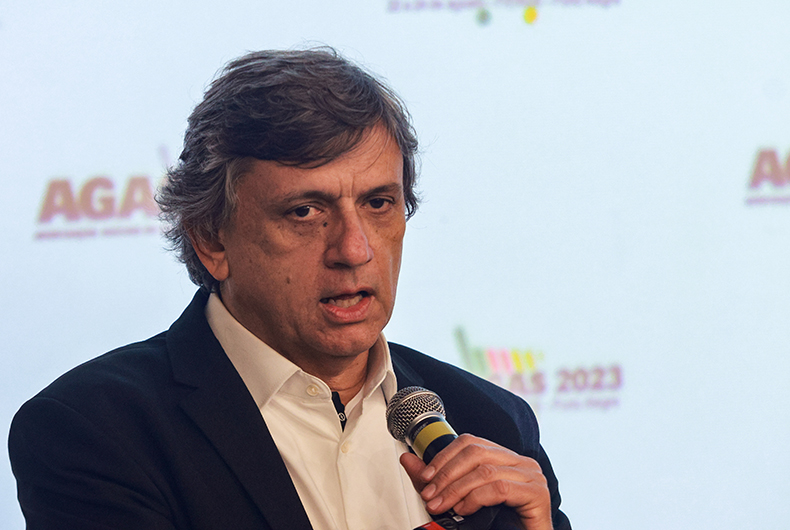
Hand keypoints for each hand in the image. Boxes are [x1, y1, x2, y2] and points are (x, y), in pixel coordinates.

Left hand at [400, 434, 552, 529]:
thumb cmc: (500, 525)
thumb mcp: (461, 499)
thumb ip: (438, 480)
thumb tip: (408, 460)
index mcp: (504, 458)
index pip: (471, 442)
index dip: (444, 456)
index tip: (426, 476)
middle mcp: (520, 462)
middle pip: (476, 452)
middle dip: (447, 473)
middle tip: (430, 494)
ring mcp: (532, 476)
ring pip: (485, 471)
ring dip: (456, 489)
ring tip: (442, 505)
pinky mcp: (537, 494)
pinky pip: (500, 488)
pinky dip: (476, 498)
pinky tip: (464, 510)